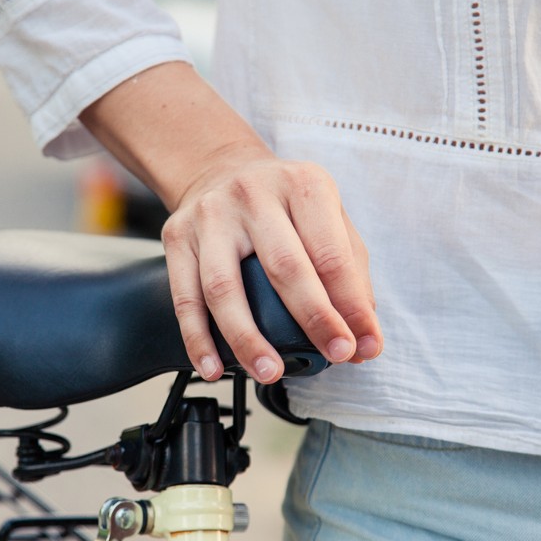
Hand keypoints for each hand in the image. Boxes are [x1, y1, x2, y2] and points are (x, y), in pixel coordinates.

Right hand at [79, 62, 381, 382]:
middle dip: (314, 319)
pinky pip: (185, 297)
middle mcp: (254, 194)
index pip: (331, 254)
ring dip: (248, 338)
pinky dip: (198, 338)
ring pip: (224, 287)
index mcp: (302, 185)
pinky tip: (213, 367)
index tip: (363, 344)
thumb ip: (351, 274)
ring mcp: (211, 215)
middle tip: (334, 356)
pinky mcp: (177, 236)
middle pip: (284, 266)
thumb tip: (363, 339)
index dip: (351, 305)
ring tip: (269, 372)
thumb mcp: (327, 217)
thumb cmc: (283, 204)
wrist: (219, 168)